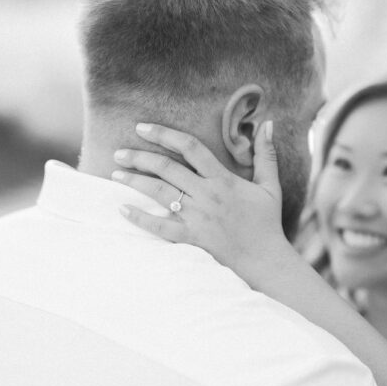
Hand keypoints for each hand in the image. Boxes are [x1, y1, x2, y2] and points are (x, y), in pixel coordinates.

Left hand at [113, 121, 293, 283]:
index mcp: (223, 180)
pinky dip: (140, 217)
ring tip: (115, 173)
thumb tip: (268, 124)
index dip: (164, 134)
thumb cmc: (267, 223)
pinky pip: (160, 226)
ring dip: (134, 181)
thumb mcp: (270, 186)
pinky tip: (123, 208)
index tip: (143, 128)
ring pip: (159, 192)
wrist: (264, 260)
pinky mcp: (191, 238)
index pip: (190, 148)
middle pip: (166, 168)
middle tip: (120, 152)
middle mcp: (207, 195)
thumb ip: (266, 154)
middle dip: (139, 157)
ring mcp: (197, 217)